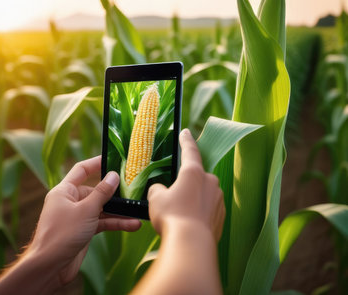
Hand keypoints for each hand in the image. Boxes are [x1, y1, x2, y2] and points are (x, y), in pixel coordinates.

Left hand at [28, 156, 140, 286]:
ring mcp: (77, 216)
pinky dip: (115, 224)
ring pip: (101, 209)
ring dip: (118, 212)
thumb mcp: (86, 210)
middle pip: (95, 190)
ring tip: (137, 211)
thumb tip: (113, 175)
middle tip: (133, 188)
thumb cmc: (62, 234)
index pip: (81, 170)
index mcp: (64, 191)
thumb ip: (102, 193)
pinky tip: (131, 225)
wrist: (50, 266)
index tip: (113, 158)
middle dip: (114, 192)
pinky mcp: (83, 231)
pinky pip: (102, 222)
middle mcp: (70, 201)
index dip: (96, 162)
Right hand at [131, 129, 224, 294]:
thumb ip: (158, 189)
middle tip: (172, 197)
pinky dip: (197, 214)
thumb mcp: (156, 198)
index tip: (186, 132)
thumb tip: (161, 191)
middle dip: (185, 185)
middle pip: (196, 178)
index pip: (190, 151)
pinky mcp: (221, 217)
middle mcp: (210, 183)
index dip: (186, 140)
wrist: (191, 244)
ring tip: (178, 216)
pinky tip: (187, 225)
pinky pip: (207, 210)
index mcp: (194, 173)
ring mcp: (218, 200)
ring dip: (191, 201)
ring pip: (202, 195)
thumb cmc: (172, 216)